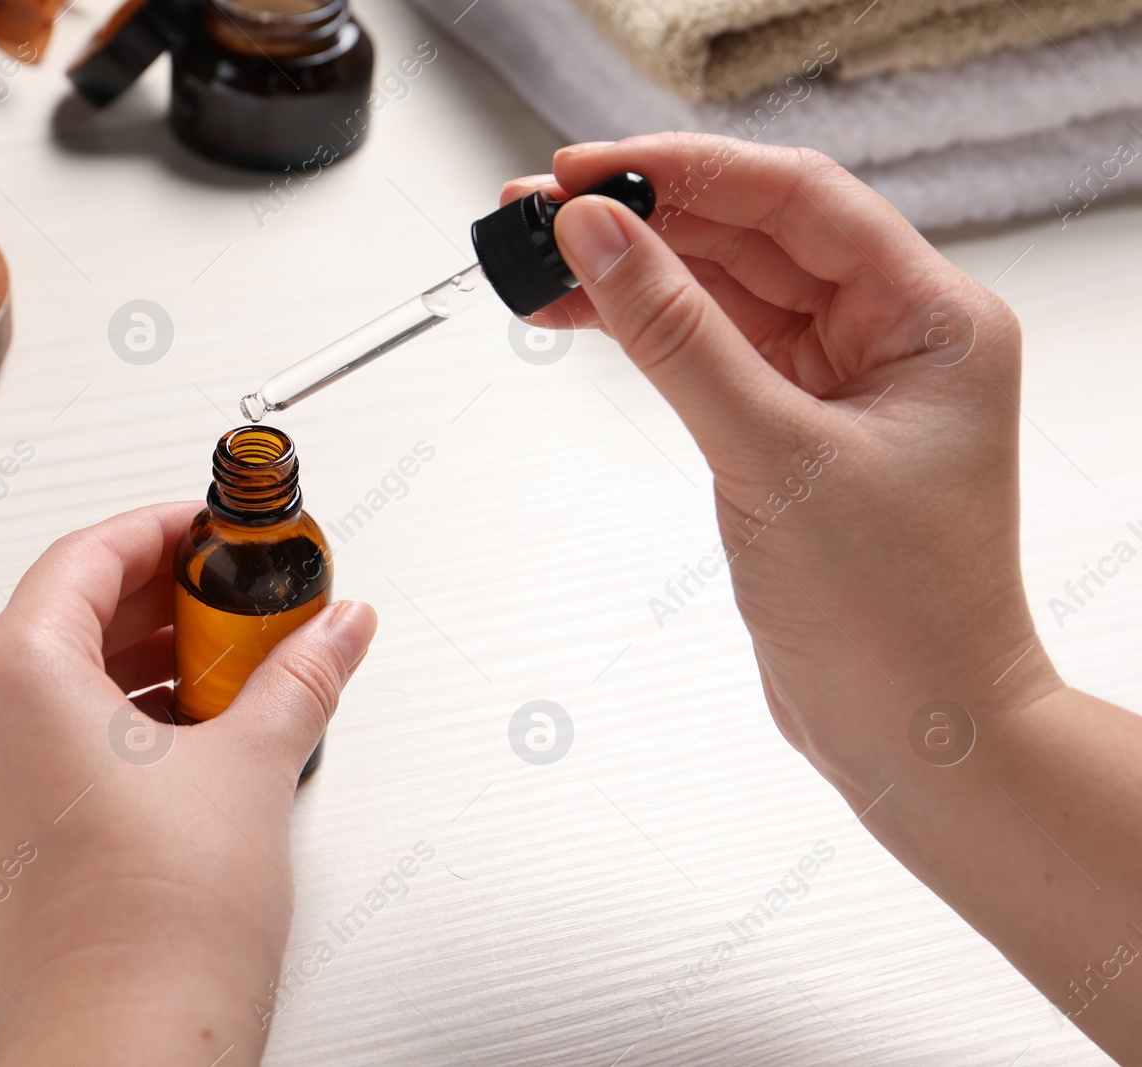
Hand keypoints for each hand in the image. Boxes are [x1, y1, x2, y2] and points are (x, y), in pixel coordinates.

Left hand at [0, 502, 376, 1065]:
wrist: (126, 1049)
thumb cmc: (157, 926)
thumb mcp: (250, 766)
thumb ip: (300, 675)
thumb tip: (338, 627)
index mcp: (11, 673)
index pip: (89, 555)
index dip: (167, 530)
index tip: (222, 530)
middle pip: (70, 610)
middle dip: (170, 598)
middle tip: (249, 597)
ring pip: (60, 673)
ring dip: (150, 656)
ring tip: (239, 663)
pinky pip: (50, 730)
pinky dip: (121, 712)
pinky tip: (197, 726)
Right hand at [506, 134, 1056, 789]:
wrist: (912, 733)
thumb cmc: (897, 617)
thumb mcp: (773, 456)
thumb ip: (676, 336)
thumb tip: (599, 236)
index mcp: (932, 321)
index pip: (797, 200)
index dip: (685, 170)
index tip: (587, 169)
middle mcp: (892, 338)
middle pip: (754, 237)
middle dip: (645, 216)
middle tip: (541, 206)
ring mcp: (840, 384)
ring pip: (723, 293)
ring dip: (633, 273)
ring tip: (539, 256)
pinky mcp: (792, 429)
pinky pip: (710, 352)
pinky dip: (645, 332)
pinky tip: (579, 312)